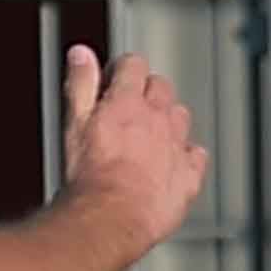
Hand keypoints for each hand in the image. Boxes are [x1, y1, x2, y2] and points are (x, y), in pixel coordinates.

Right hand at [58, 47, 207, 252]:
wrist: (112, 218)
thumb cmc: (89, 177)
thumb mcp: (74, 123)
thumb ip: (80, 84)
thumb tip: (81, 52)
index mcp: (128, 100)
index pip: (133, 65)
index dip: (122, 69)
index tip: (112, 80)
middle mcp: (158, 117)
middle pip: (161, 87)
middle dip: (147, 92)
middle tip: (128, 110)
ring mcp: (176, 146)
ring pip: (180, 117)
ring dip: (168, 121)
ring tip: (149, 137)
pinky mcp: (188, 176)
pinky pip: (196, 157)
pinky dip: (187, 156)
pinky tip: (173, 165)